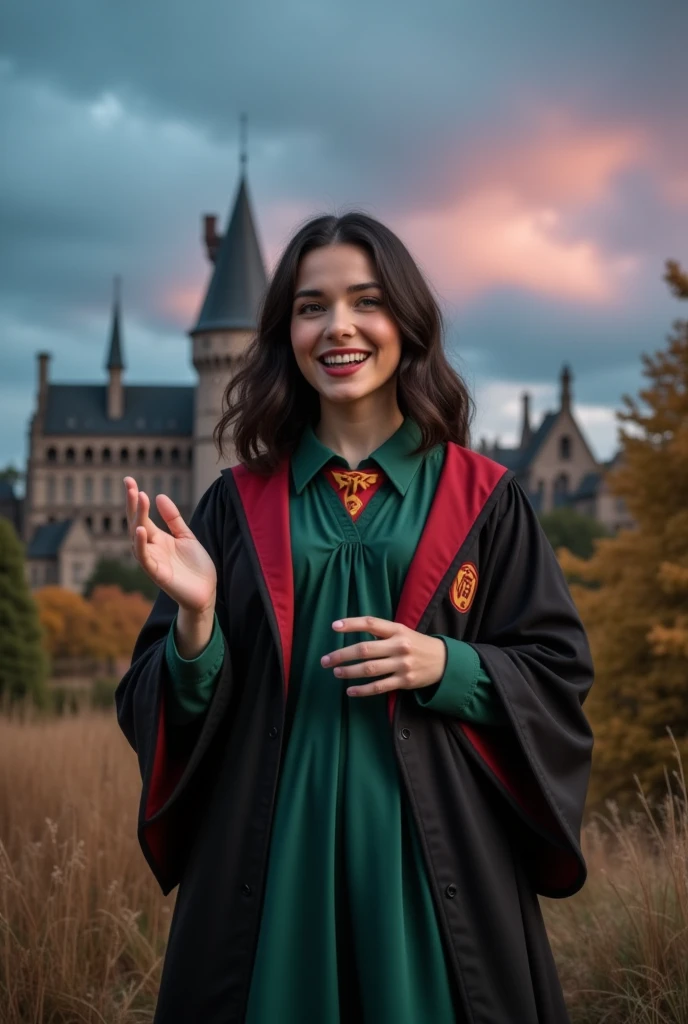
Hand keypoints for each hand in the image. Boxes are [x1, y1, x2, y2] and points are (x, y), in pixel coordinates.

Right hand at [124, 477, 216, 614]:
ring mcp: (152, 560)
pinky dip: (140, 544)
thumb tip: (159, 495)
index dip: (136, 499)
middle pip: (136, 522)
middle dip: (133, 504)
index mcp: (157, 538)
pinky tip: (140, 529)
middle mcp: (151, 547)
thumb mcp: (186, 536)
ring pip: (138, 537)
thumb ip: (173, 519)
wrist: (206, 593)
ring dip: (138, 518)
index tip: (129, 480)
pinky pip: (145, 558)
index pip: (142, 515)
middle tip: (130, 484)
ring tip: (139, 498)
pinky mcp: (157, 574)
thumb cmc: (195, 566)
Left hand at [320, 616, 446, 696]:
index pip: (371, 623)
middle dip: (341, 655)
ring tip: (336, 672)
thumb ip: (382, 632)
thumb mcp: (403, 632)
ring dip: (349, 672)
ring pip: (369, 669)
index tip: (334, 626)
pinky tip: (350, 691)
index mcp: (397, 630)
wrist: (445, 661)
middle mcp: (399, 646)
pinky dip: (362, 690)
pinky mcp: (404, 681)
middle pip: (364, 649)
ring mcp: (402, 664)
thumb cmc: (417, 644)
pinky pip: (379, 687)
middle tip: (325, 660)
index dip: (351, 624)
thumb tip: (352, 632)